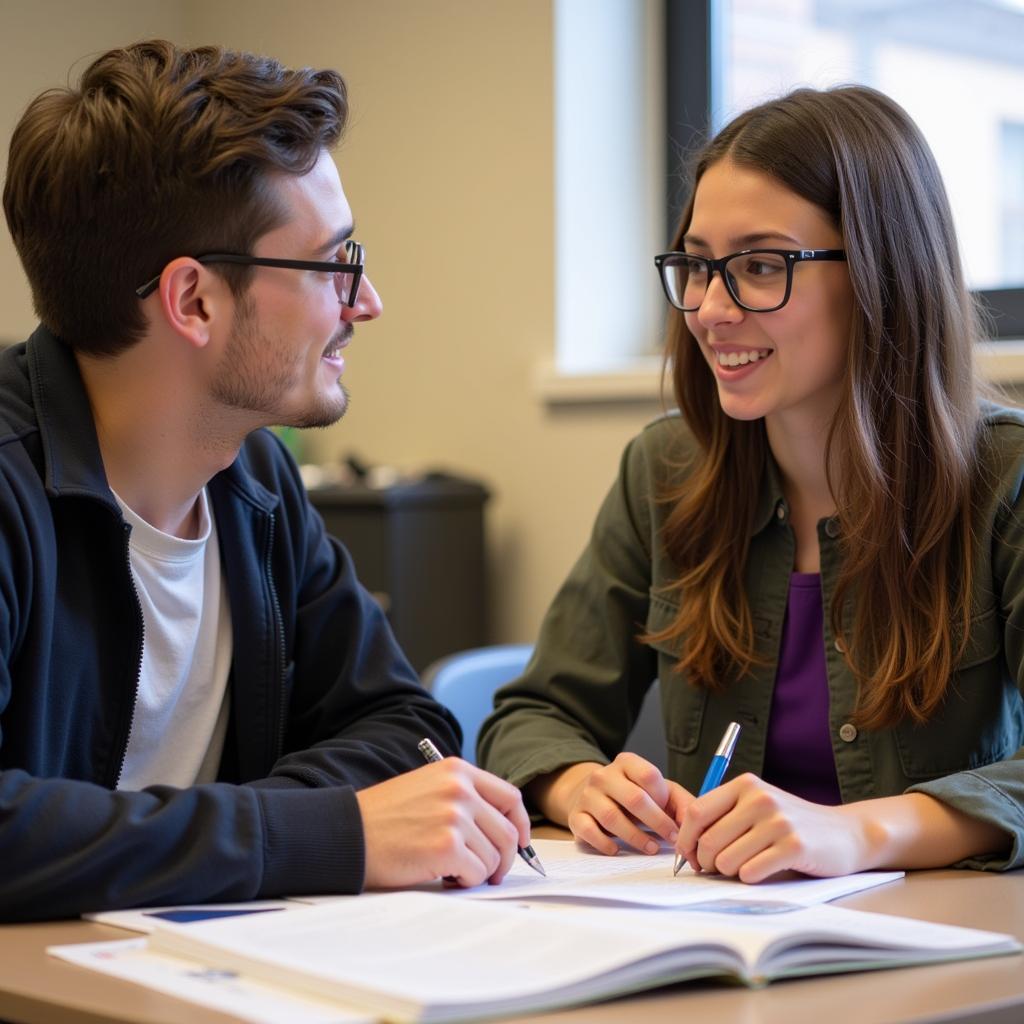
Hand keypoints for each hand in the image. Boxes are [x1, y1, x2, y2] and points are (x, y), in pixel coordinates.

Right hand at [356, 759, 530, 888]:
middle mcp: (459, 788)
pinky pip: (475, 873)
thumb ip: (463, 798)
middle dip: (503, 859)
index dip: (520, 824)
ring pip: (493, 857)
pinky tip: (443, 878)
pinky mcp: (446, 846)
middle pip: (508, 831)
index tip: (520, 842)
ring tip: (452, 872)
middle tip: (489, 873)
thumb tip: (501, 828)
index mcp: (457, 770)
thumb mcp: (427, 788)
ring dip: (478, 872)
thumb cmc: (383, 818)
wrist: (347, 834)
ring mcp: (454, 816)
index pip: (509, 797)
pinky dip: (464, 882)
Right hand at [563, 754, 692, 855]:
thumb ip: (680, 803)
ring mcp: (587, 795)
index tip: (674, 818)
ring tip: (651, 848)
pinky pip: (589, 831)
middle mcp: (604, 775)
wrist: (593, 795)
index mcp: (626, 762)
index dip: (664, 799)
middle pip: (634, 798)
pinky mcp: (576, 816)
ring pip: (612, 817)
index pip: (649, 775)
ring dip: (636, 837)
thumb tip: (698, 825)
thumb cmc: (632, 794)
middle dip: (657, 822)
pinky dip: (606, 844)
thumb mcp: (657, 790)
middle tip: (672, 839)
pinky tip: (618, 850)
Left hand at [675, 773, 870, 880]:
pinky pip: (751, 872)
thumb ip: (724, 816)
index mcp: (745, 785)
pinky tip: (762, 871)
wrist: (845, 833)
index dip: (685, 838)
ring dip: (729, 872)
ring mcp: (778, 822)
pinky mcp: (794, 847)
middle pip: (708, 840)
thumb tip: (685, 844)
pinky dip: (749, 878)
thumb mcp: (757, 805)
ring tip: (743, 867)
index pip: (696, 812)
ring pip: (727, 860)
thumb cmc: (792, 823)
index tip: (687, 855)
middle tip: (714, 869)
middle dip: (706, 862)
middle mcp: (759, 799)